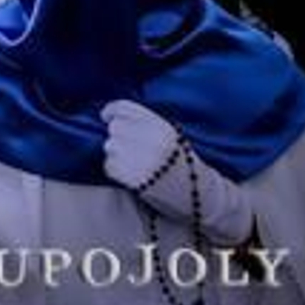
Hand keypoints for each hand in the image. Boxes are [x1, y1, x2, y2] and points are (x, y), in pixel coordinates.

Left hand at [101, 100, 252, 244]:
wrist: (198, 196)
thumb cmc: (183, 164)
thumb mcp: (171, 135)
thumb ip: (145, 123)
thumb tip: (112, 117)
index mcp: (161, 126)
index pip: (123, 108)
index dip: (111, 112)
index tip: (106, 117)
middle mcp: (150, 139)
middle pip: (115, 128)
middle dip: (118, 137)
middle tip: (130, 150)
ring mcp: (139, 158)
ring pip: (110, 147)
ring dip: (116, 155)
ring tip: (136, 165)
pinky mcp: (130, 176)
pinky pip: (109, 166)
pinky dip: (116, 171)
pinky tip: (132, 176)